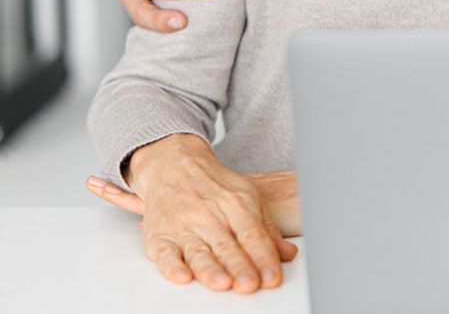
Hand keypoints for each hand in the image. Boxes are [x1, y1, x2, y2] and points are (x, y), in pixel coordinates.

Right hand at [117, 134, 297, 291]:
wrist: (174, 164)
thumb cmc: (214, 186)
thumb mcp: (247, 197)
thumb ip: (267, 229)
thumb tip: (288, 254)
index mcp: (236, 205)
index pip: (254, 235)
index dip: (264, 257)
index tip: (272, 277)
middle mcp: (209, 216)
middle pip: (228, 247)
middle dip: (240, 267)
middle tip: (250, 284)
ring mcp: (184, 226)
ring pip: (199, 253)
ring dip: (210, 270)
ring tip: (223, 283)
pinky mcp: (160, 235)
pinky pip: (165, 254)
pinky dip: (172, 267)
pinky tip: (183, 276)